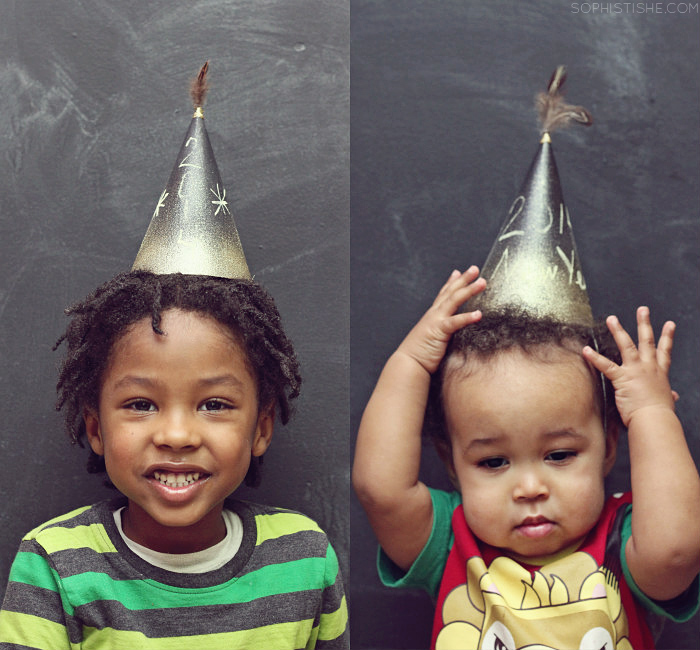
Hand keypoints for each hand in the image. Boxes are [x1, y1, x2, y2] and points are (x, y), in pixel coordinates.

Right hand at [396, 266, 485, 373]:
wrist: (408, 364)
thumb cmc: (420, 355)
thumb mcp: (432, 339)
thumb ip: (441, 332)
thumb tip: (450, 333)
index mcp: (432, 316)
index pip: (443, 295)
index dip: (451, 282)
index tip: (458, 272)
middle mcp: (434, 314)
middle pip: (451, 292)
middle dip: (464, 279)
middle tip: (475, 268)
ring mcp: (436, 321)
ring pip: (454, 300)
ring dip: (469, 290)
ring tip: (482, 282)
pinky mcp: (439, 331)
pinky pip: (455, 322)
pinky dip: (467, 317)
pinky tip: (479, 314)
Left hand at [582, 306, 675, 427]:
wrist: (655, 420)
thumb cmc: (659, 415)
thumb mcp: (666, 401)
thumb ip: (668, 396)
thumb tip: (674, 396)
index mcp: (659, 373)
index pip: (664, 351)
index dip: (667, 337)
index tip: (669, 324)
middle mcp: (649, 368)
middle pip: (647, 341)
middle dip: (644, 323)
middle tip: (642, 309)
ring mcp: (636, 371)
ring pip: (627, 345)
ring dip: (618, 331)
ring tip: (612, 318)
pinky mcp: (622, 378)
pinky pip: (606, 365)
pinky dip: (594, 358)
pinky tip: (585, 350)